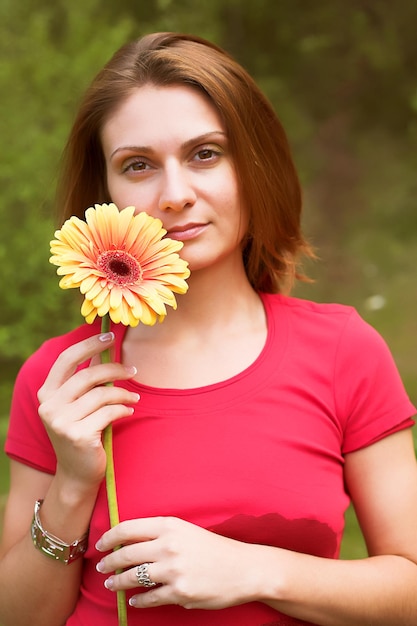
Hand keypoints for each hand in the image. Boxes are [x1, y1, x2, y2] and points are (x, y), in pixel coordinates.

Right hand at [37, 332, 139, 488]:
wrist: (78, 474)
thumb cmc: (82, 432)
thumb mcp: (78, 404)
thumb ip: (86, 380)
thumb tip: (103, 348)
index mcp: (47, 394)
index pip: (66, 359)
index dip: (88, 344)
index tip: (110, 336)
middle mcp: (49, 406)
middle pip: (88, 375)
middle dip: (115, 369)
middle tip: (133, 370)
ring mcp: (61, 422)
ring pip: (102, 394)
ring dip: (124, 393)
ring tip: (134, 397)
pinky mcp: (78, 435)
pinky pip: (109, 412)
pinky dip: (123, 409)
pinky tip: (129, 411)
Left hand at [95, 516, 261, 609]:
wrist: (244, 568)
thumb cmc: (215, 547)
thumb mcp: (187, 531)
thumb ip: (160, 534)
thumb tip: (130, 542)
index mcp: (170, 526)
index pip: (128, 528)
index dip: (109, 537)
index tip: (100, 545)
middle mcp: (169, 546)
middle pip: (126, 554)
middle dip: (108, 563)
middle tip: (101, 568)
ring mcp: (173, 571)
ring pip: (133, 578)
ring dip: (118, 582)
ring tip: (112, 584)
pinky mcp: (180, 592)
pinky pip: (149, 598)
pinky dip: (138, 600)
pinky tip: (134, 600)